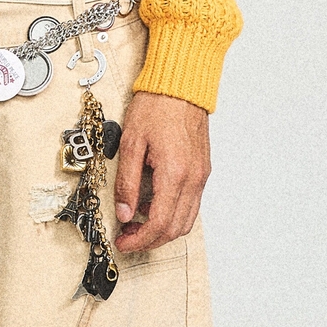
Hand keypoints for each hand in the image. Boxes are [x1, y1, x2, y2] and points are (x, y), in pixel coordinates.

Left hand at [113, 92, 210, 252]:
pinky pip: (191, 205)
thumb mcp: (131, 143)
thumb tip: (124, 212)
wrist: (181, 85)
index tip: (124, 242)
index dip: (140, 239)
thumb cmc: (157, 106)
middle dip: (150, 240)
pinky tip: (153, 209)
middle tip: (128, 238)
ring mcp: (201, 175)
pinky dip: (173, 216)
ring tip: (138, 225)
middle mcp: (193, 178)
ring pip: (186, 221)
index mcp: (175, 172)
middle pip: (175, 228)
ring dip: (162, 231)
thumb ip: (127, 182)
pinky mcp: (202, 171)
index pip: (159, 223)